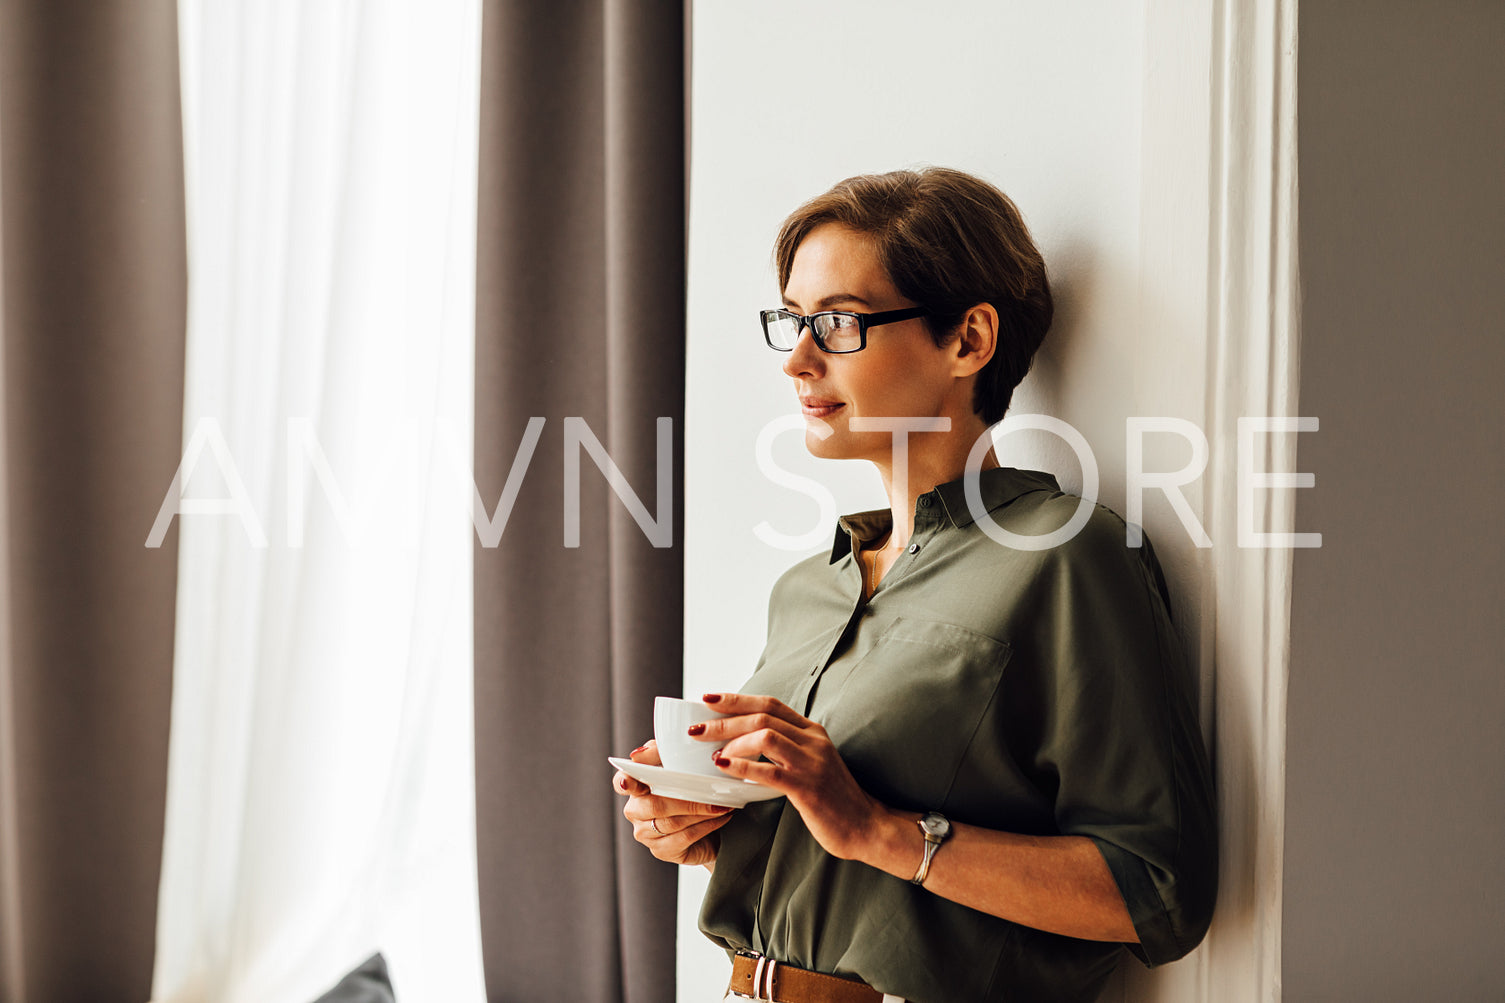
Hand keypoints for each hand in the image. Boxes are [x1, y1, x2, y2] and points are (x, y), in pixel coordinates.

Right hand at [613, 740, 733, 867]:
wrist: (710, 823)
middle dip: (687, 799)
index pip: (621, 782)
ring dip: (701, 812)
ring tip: (722, 804)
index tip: (628, 782)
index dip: (623, 782)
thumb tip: (638, 754)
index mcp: (635, 786)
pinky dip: (706, 825)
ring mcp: (645, 834)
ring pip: (672, 823)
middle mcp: (635, 811)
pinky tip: (721, 817)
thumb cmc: (691, 788)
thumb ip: (658, 752)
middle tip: (712, 793)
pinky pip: (684, 838)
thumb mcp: (678, 762)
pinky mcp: (661, 851)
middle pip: (655, 805)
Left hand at [691, 693, 888, 860]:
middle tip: (695, 730)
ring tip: (711, 755)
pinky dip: (742, 767)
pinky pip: (770, 771)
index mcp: (812, 731)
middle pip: (761, 716)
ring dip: (731, 742)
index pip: (770, 704)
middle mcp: (813, 740)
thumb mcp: (812, 763)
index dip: (737, 699)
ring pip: (765, 736)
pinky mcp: (808, 788)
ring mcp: (812, 762)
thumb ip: (787, 749)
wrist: (866, 825)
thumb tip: (747, 743)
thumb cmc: (832, 799)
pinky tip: (724, 768)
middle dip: (723, 720)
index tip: (708, 698)